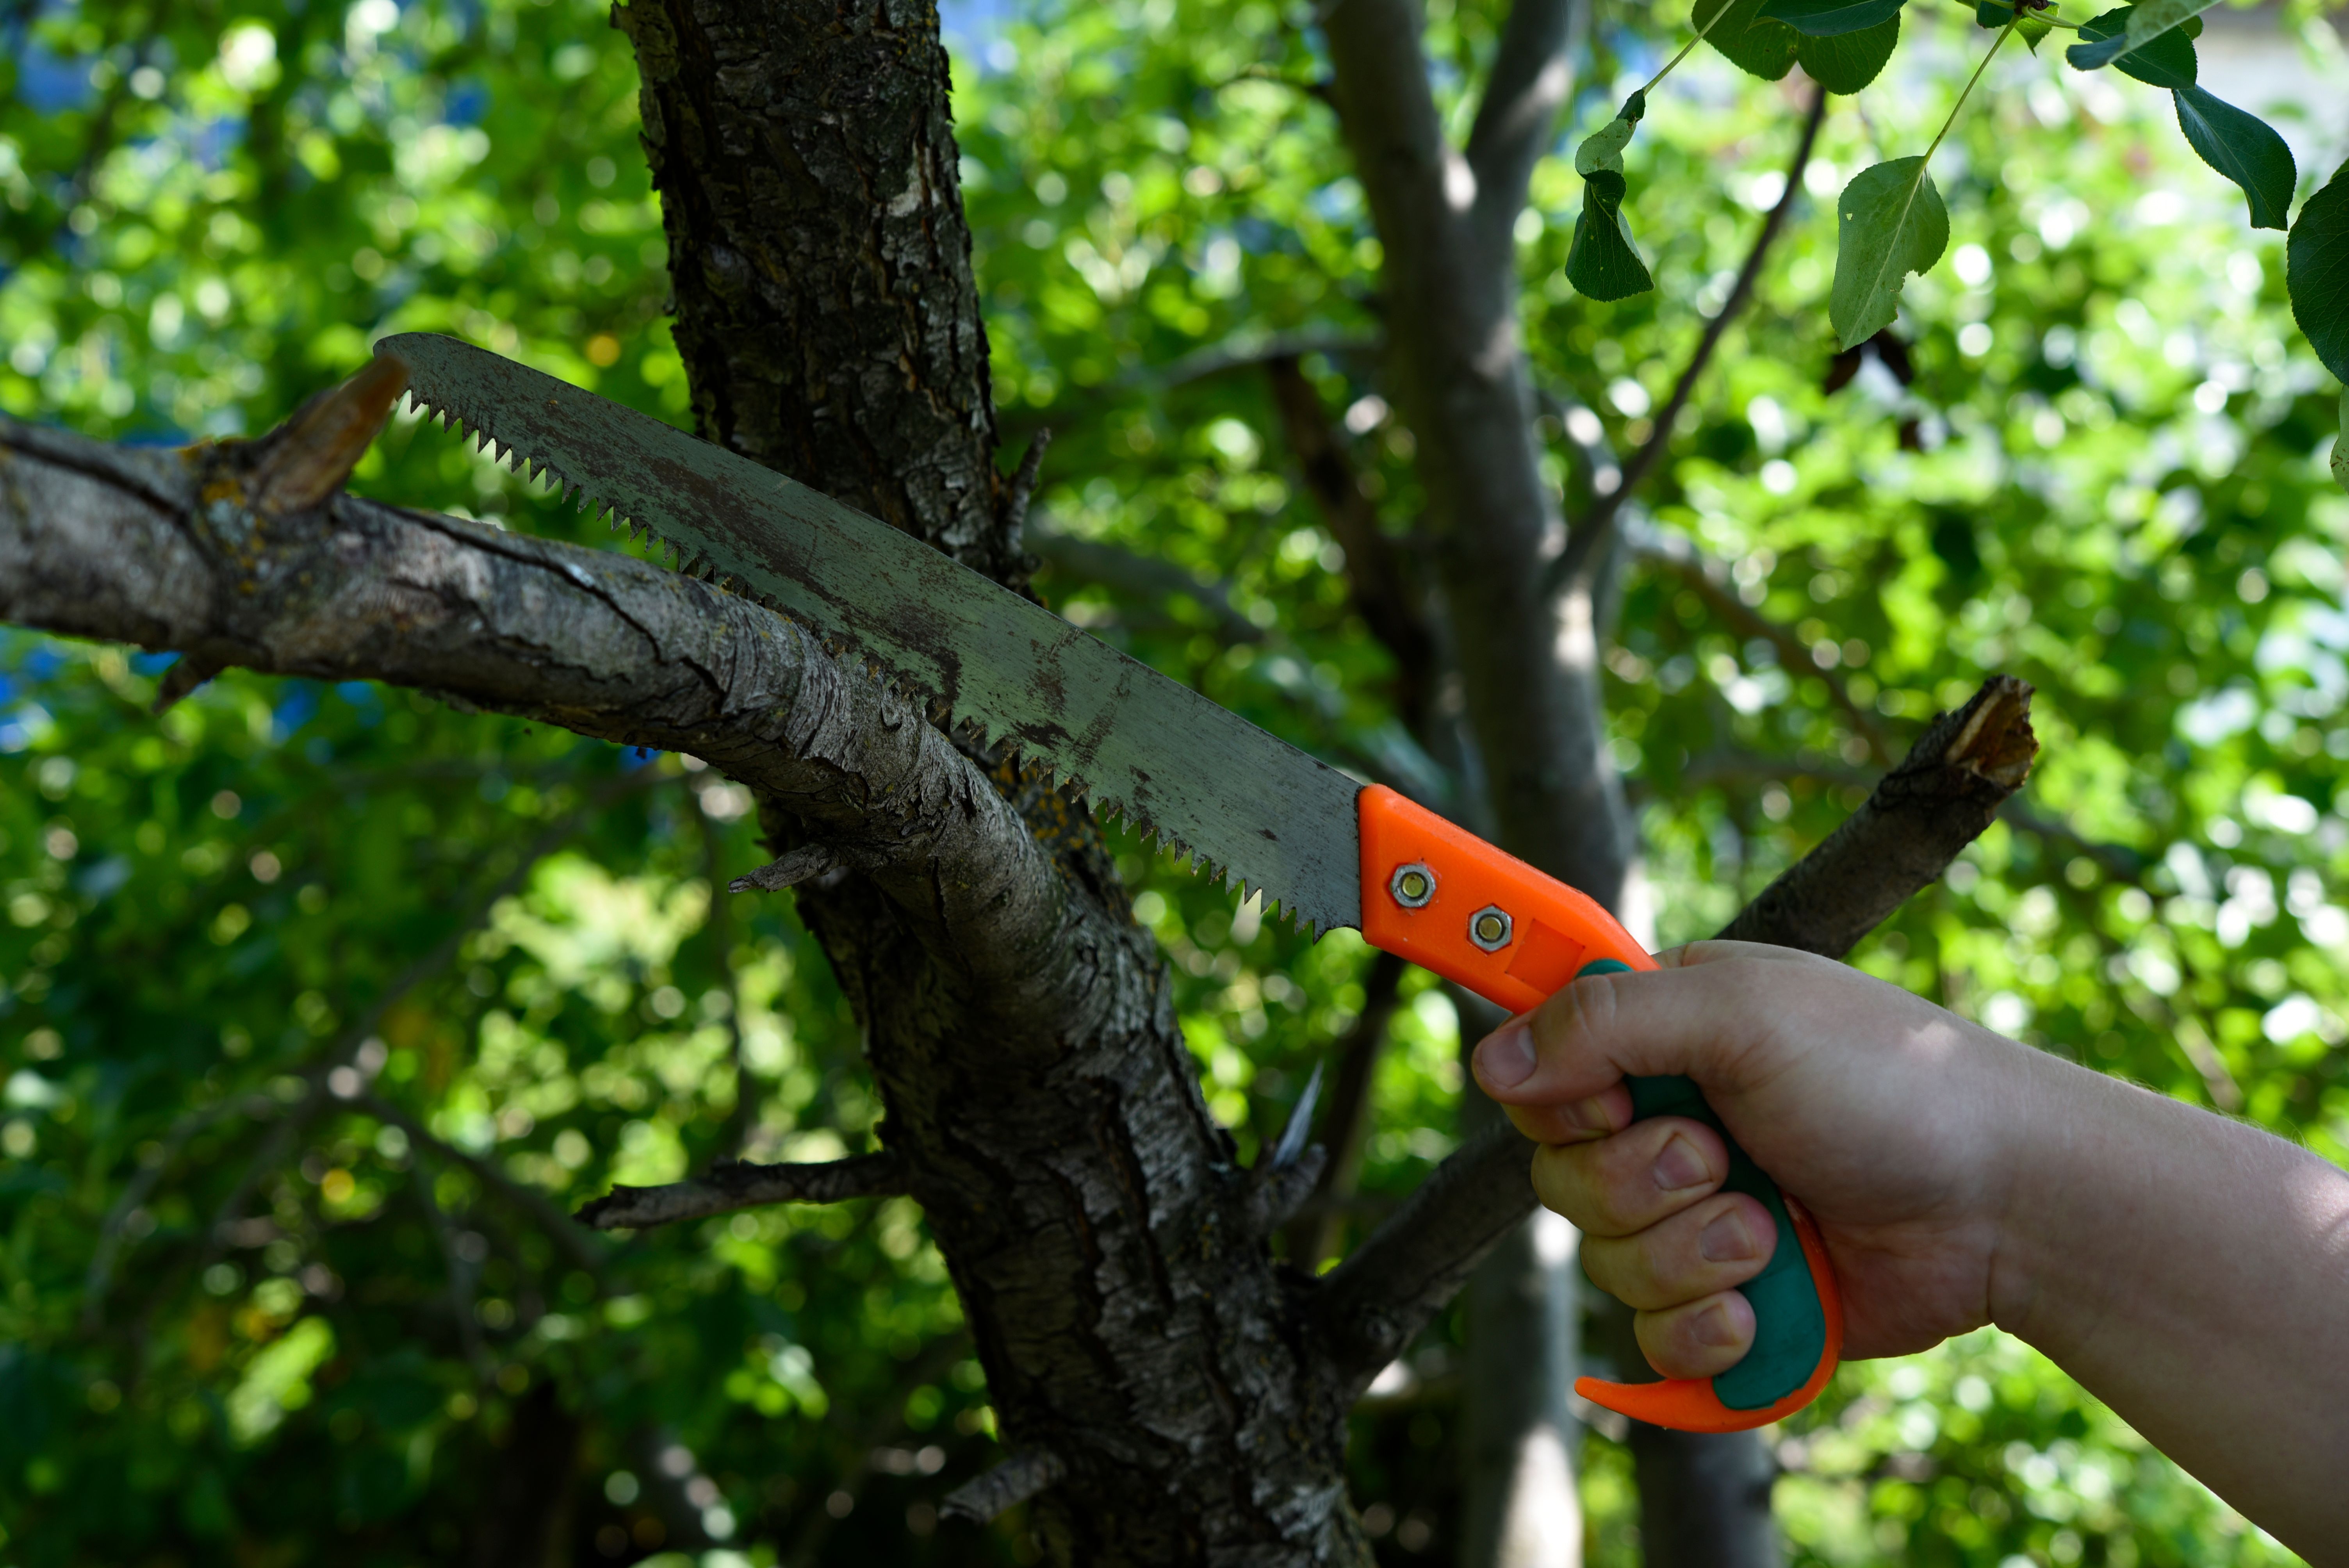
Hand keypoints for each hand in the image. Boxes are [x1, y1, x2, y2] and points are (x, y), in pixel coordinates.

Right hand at [1470, 941, 2038, 1377]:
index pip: (1540, 1074)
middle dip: (1642, 1185)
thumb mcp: (1741, 1014)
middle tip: (1726, 1159)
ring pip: (1606, 1262)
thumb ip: (1606, 1021)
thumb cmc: (1891, 1082)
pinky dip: (1709, 1329)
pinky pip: (1656, 1339)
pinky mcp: (1730, 1300)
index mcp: (1663, 1040)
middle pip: (1562, 1178)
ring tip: (1775, 1229)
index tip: (1612, 1102)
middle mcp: (1670, 1125)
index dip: (1561, 1101)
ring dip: (1690, 1254)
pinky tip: (1765, 1303)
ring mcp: (1699, 1217)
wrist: (2005, 1202)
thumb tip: (1492, 1056)